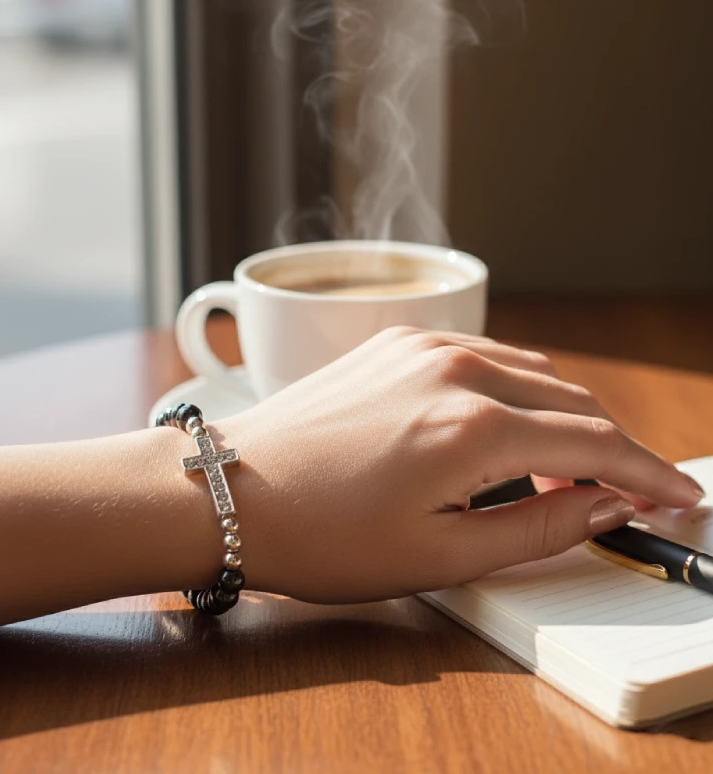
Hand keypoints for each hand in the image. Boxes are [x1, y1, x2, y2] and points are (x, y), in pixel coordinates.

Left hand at [218, 327, 703, 603]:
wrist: (228, 492)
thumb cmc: (320, 535)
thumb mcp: (439, 557)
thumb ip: (538, 526)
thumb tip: (604, 503)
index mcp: (471, 425)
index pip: (595, 442)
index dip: (648, 475)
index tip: (677, 497)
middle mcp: (453, 366)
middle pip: (570, 398)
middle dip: (608, 446)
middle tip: (624, 492)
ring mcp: (421, 344)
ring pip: (529, 371)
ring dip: (560, 416)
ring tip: (560, 471)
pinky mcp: (394, 340)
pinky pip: (483, 357)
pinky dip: (513, 391)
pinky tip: (503, 428)